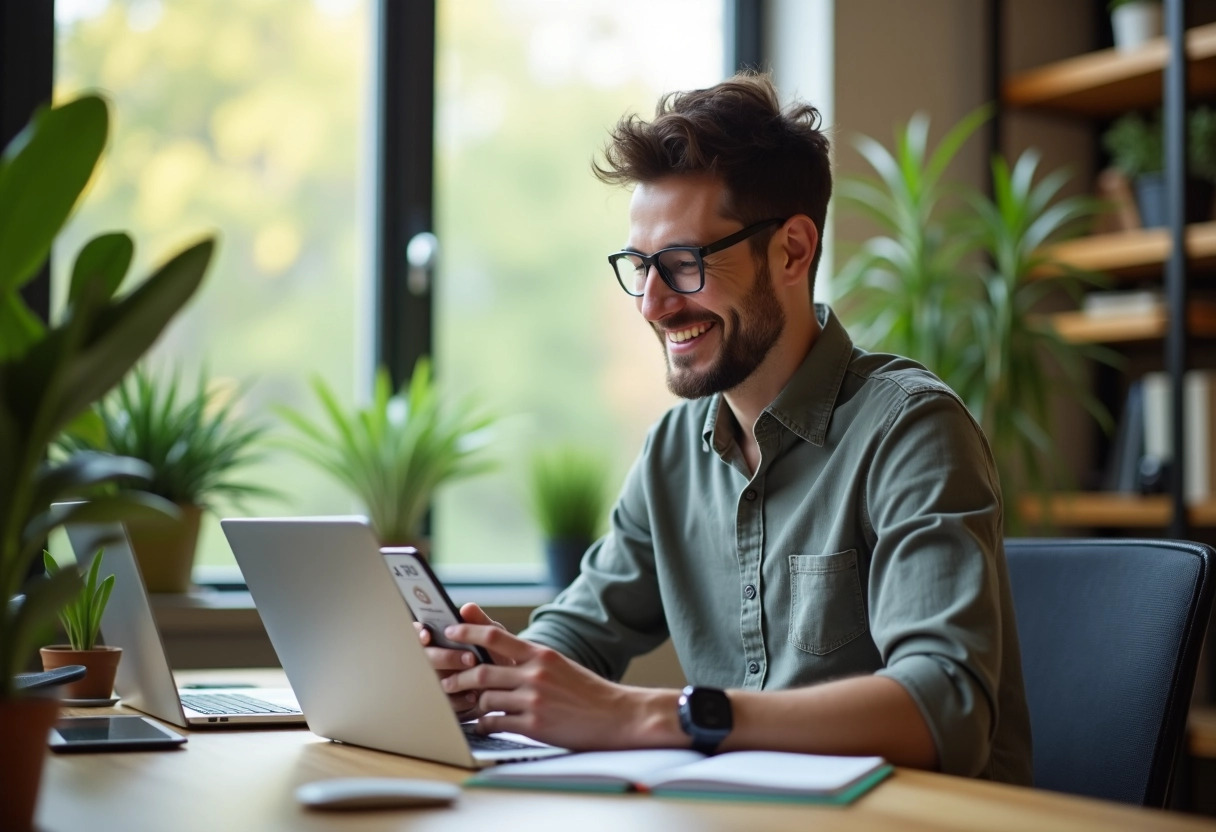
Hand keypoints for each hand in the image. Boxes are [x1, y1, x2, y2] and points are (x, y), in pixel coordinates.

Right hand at [415, 603, 505, 717]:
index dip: (418, 633)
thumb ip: (480, 622)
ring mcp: (438, 682)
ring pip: (434, 681)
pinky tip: (474, 696)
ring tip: (476, 679)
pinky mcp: (446, 703)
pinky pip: (445, 703)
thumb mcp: (492, 635)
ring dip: (454, 679)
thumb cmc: (496, 654)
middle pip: (426, 658)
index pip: (418, 633)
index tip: (427, 635)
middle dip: (446, 657)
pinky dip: (460, 700)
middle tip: (470, 658)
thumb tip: (467, 608)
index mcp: (440, 639)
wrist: (511, 684)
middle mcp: (434, 661)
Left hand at [439, 621, 673, 749]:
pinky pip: (497, 724)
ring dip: (473, 704)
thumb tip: (501, 650)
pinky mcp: (535, 726)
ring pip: (486, 699)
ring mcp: (534, 700)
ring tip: (467, 707)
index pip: (495, 636)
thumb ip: (531, 657)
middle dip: (459, 678)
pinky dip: (485, 725)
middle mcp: (535, 674)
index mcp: (541, 654)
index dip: (468, 631)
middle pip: (482, 671)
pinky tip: (485, 725)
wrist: (617, 715)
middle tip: (446, 681)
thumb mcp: (559, 664)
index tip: (451, 631)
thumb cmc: (587, 691)